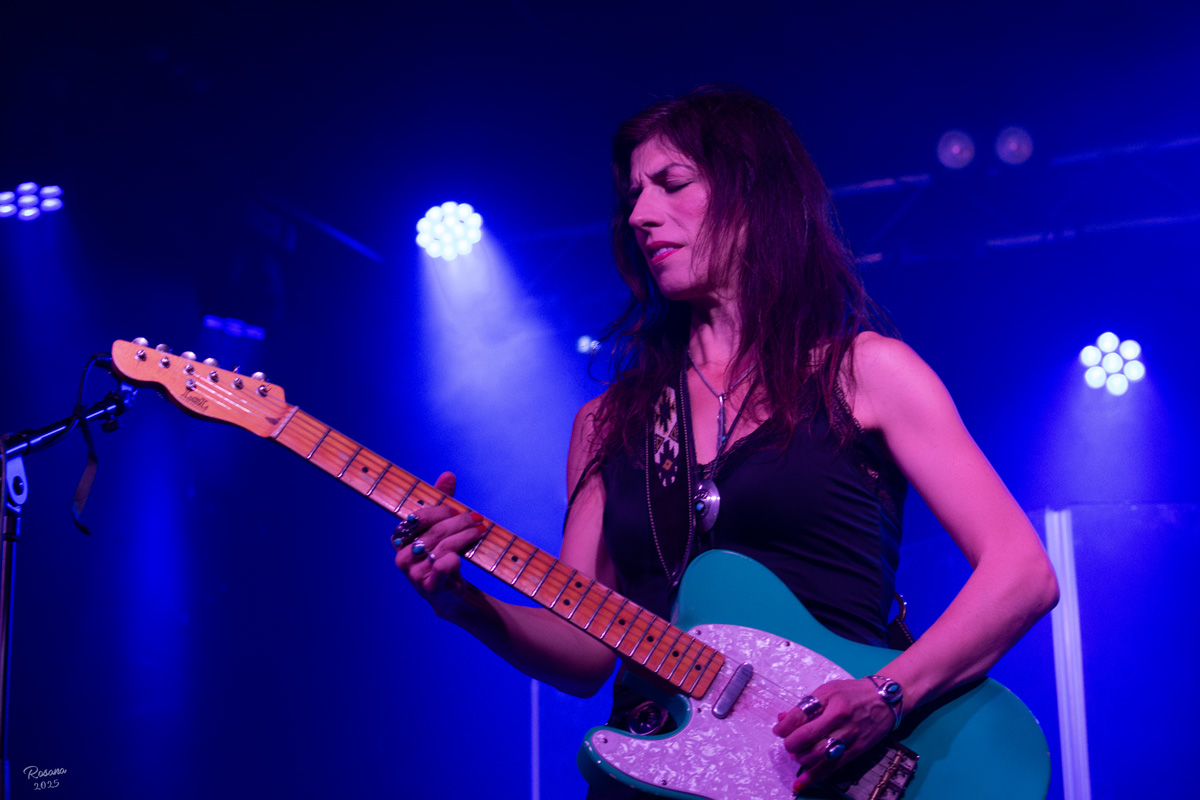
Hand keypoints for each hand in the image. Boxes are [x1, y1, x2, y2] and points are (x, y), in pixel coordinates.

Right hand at [392, 472, 488, 614]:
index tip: (457, 509)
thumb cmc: (444, 556)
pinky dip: (457, 557)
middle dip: (459, 522)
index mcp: (400, 541)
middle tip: (477, 519)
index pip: (416, 518)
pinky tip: (465, 554)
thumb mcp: (443, 527)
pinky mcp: (430, 587)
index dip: (439, 512)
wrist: (451, 593)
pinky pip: (444, 565)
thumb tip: (448, 475)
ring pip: (442, 546)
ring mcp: (415, 574)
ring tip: (480, 530)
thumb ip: (443, 500)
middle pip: (434, 531)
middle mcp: (402, 558)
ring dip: (465, 536)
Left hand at [772, 678, 896, 792]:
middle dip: (791, 743)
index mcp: (830, 698)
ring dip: (802, 758)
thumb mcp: (828, 691)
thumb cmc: (853, 693)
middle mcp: (839, 717)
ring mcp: (850, 735)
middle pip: (807, 736)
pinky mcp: (857, 750)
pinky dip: (815, 776)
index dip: (784, 726)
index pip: (800, 715)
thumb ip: (806, 706)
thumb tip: (783, 719)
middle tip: (789, 743)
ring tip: (797, 755)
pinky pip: (833, 766)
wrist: (885, 699)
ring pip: (819, 754)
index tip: (778, 731)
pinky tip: (801, 783)